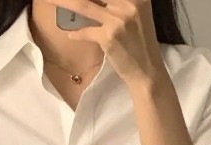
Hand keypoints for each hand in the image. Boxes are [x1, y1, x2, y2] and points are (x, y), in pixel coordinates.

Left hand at [44, 0, 165, 87]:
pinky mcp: (109, 36)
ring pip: (84, 5)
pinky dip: (77, 33)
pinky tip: (71, 34)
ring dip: (63, 2)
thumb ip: (116, 3)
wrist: (147, 71)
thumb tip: (94, 1)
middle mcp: (129, 2)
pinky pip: (86, 31)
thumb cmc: (140, 43)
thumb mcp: (134, 14)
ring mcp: (118, 19)